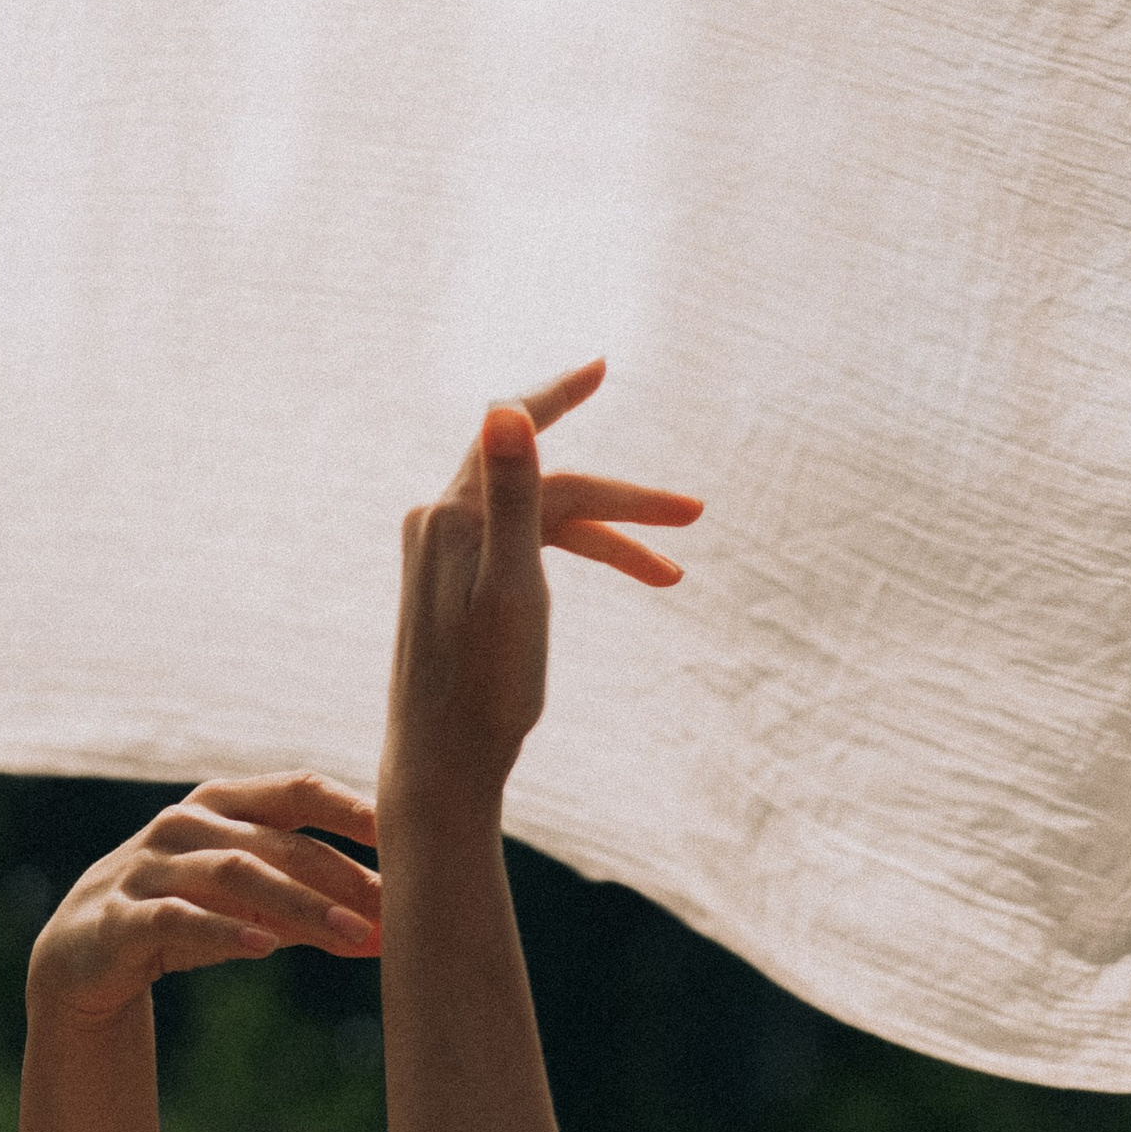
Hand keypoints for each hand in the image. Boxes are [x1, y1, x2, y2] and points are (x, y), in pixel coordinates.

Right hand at [26, 776, 382, 1026]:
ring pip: (235, 874)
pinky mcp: (122, 915)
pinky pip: (178, 917)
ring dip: (300, 905)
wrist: (86, 954)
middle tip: (396, 911)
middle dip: (343, 877)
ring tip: (351, 936)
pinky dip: (223, 931)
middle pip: (279, 842)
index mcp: (223, 805)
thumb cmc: (186, 917)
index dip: (353, 808)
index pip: (297, 790)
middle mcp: (186, 824)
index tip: (410, 834)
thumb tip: (394, 934)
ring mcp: (150, 866)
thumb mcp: (250, 908)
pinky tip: (263, 948)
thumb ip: (312, 912)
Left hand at [379, 359, 700, 820]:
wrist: (442, 765)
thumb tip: (504, 407)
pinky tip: (605, 578)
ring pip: (542, 524)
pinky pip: (523, 548)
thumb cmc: (483, 690)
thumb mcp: (513, 589)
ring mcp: (441, 553)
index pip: (521, 434)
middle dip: (622, 504)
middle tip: (692, 516)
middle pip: (547, 487)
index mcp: (453, 515)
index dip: (563, 395)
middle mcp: (438, 522)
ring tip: (672, 576)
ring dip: (608, 542)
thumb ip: (511, 495)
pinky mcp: (450, 584)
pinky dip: (571, 558)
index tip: (604, 365)